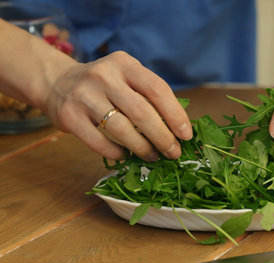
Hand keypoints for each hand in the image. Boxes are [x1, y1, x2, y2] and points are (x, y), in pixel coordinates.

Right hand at [43, 51, 191, 160]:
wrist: (57, 83)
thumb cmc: (104, 85)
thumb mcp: (126, 78)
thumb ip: (148, 95)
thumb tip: (178, 128)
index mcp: (124, 64)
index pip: (157, 89)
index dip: (175, 114)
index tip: (186, 135)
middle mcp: (104, 76)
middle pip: (142, 112)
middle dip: (163, 137)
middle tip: (173, 153)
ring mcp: (84, 95)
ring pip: (121, 129)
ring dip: (142, 148)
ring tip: (153, 156)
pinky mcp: (69, 116)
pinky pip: (98, 142)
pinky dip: (116, 152)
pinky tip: (125, 156)